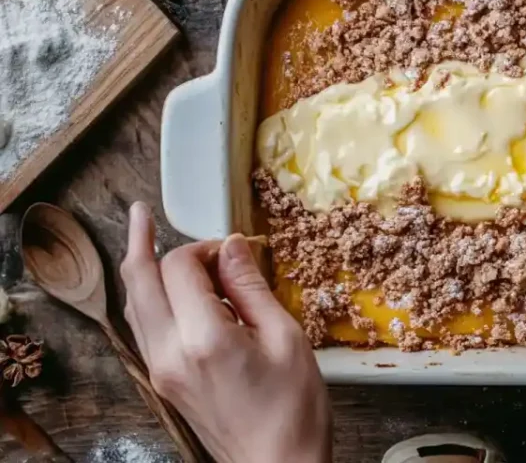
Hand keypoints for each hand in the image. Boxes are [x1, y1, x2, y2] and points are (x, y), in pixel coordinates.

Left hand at [120, 202, 330, 462]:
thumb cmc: (294, 409)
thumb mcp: (286, 337)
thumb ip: (252, 288)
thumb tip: (233, 247)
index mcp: (204, 338)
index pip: (181, 268)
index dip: (204, 247)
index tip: (235, 249)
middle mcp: (170, 353)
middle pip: (139, 282)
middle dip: (143, 244)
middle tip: (141, 213)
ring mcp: (161, 371)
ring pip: (134, 306)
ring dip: (141, 270)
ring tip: (142, 238)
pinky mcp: (164, 382)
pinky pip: (145, 329)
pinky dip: (150, 300)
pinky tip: (164, 288)